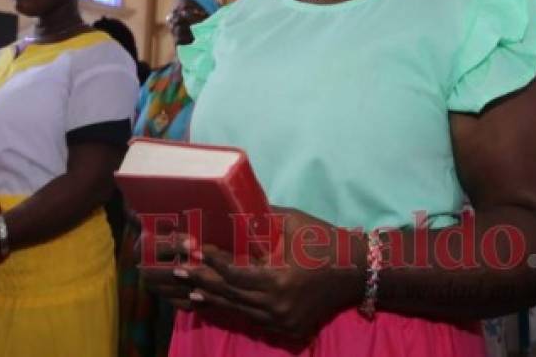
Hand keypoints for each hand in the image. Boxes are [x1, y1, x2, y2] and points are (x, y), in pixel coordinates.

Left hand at [140, 208, 365, 340]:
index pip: (233, 273)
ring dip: (214, 298)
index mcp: (279, 279)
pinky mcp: (288, 329)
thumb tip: (231, 206)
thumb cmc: (324, 241)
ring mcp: (283, 321)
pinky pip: (254, 319)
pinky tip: (219, 302)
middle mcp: (278, 306)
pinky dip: (235, 309)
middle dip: (202, 279)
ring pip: (239, 310)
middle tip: (178, 268)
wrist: (357, 271)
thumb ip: (260, 218)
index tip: (194, 248)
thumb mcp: (292, 222)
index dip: (211, 261)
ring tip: (190, 288)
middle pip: (231, 294)